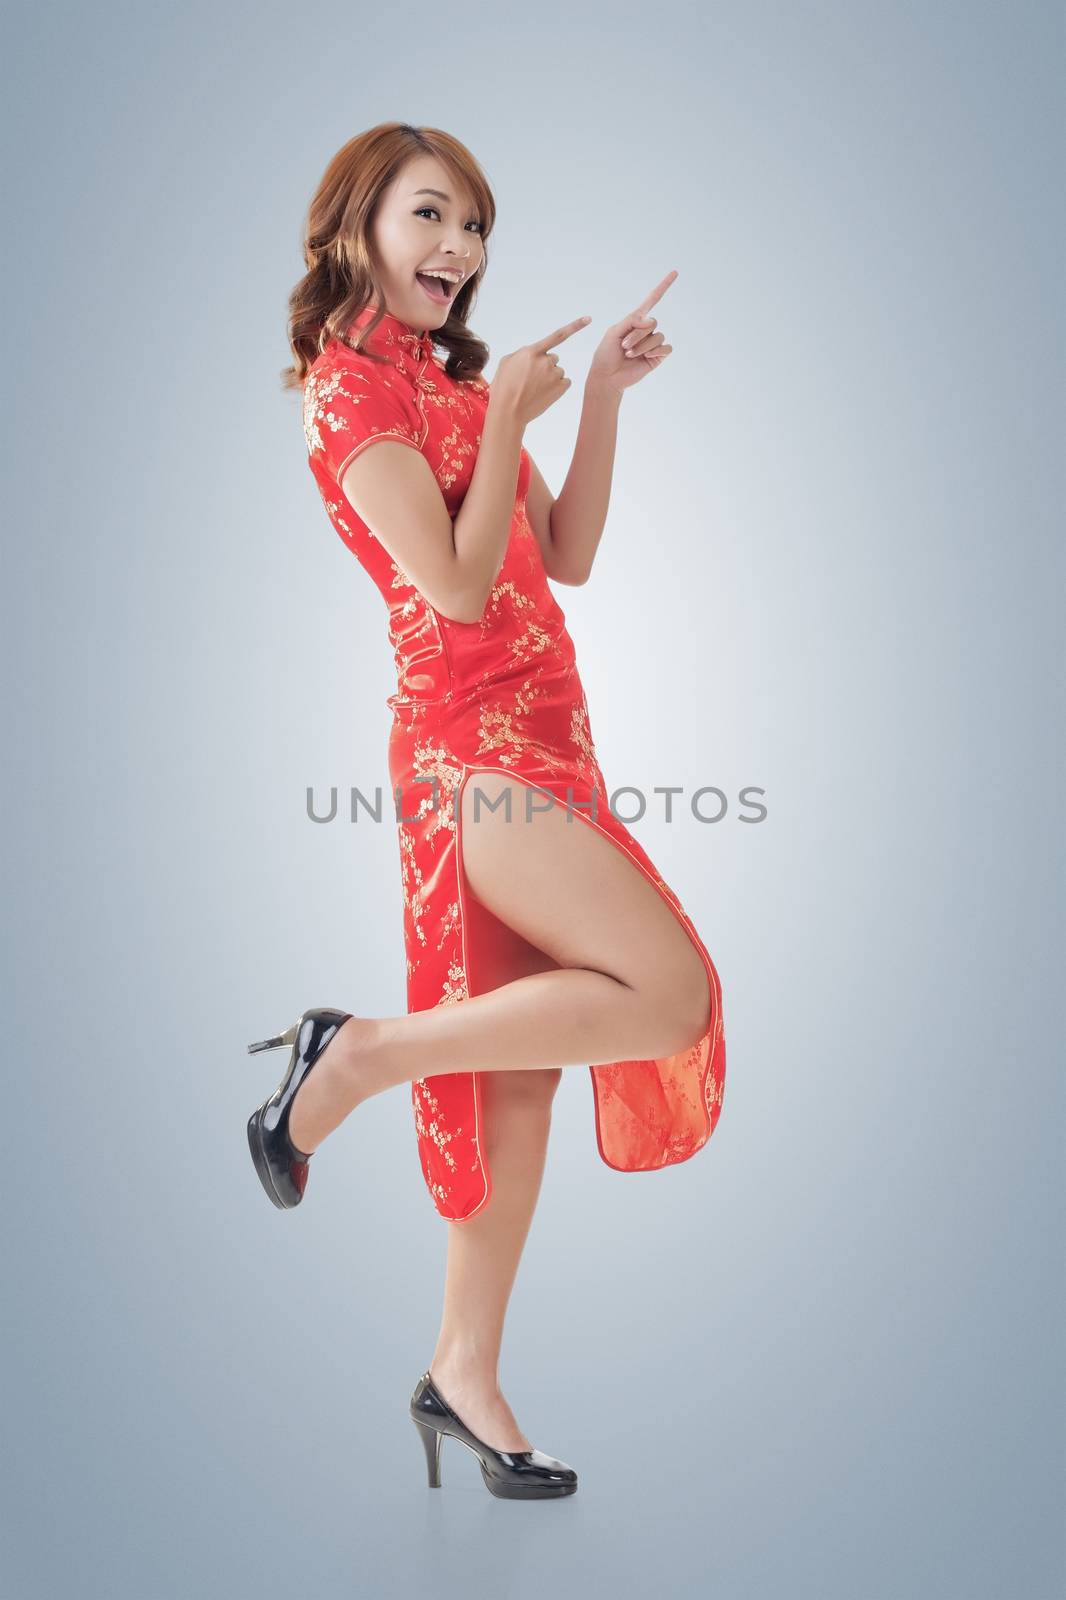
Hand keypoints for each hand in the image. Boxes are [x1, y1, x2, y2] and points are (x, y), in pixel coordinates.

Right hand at [490, 314, 592, 425]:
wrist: (508, 411)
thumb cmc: (503, 387)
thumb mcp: (507, 362)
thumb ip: (523, 353)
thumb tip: (534, 354)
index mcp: (532, 352)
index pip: (557, 335)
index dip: (575, 326)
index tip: (589, 319)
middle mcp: (546, 361)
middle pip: (553, 358)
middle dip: (545, 365)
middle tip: (532, 379)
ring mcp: (554, 374)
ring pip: (558, 371)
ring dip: (550, 377)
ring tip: (535, 388)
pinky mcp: (561, 387)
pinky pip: (565, 382)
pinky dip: (557, 387)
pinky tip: (544, 393)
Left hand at [587, 271, 676, 393]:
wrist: (608, 377)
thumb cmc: (606, 354)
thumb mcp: (614, 331)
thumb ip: (631, 321)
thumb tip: (651, 321)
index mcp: (635, 320)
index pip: (652, 300)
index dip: (663, 286)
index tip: (674, 272)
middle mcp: (646, 330)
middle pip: (652, 322)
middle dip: (637, 334)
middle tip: (624, 346)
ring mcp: (652, 343)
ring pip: (657, 336)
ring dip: (642, 346)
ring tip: (630, 354)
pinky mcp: (657, 356)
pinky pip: (666, 347)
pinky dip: (655, 351)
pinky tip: (646, 357)